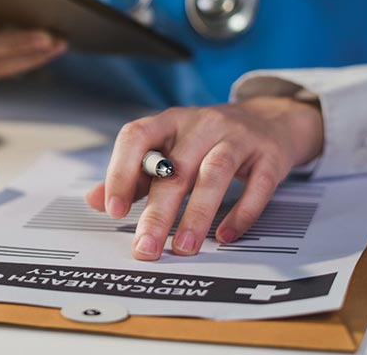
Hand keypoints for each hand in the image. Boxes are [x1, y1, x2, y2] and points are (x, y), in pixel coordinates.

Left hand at [85, 97, 323, 259]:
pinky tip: (226, 237)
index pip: (136, 136)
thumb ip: (134, 175)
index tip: (113, 210)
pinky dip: (242, 213)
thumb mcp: (169, 147)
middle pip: (175, 168)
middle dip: (158, 212)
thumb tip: (95, 201)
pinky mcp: (269, 156)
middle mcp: (201, 124)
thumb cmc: (208, 139)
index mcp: (169, 122)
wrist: (271, 119)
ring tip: (183, 248)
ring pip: (214, 174)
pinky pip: (257, 186)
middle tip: (145, 246)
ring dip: (197, 214)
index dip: (121, 171)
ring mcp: (238, 137)